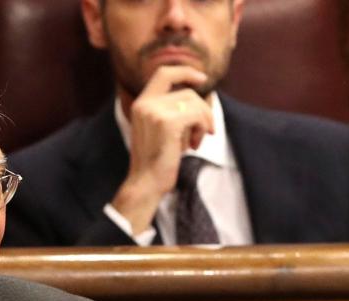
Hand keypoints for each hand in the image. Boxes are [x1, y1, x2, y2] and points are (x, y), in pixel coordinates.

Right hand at [110, 65, 215, 232]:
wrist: (146, 182)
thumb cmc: (157, 160)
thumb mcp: (161, 130)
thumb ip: (173, 111)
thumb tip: (203, 98)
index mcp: (141, 103)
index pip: (164, 73)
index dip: (185, 71)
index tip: (202, 78)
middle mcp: (145, 104)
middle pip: (187, 92)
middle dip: (203, 110)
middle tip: (207, 131)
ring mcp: (154, 112)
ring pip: (194, 103)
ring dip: (203, 123)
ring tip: (196, 142)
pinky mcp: (167, 123)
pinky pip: (196, 116)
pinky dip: (202, 129)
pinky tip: (194, 146)